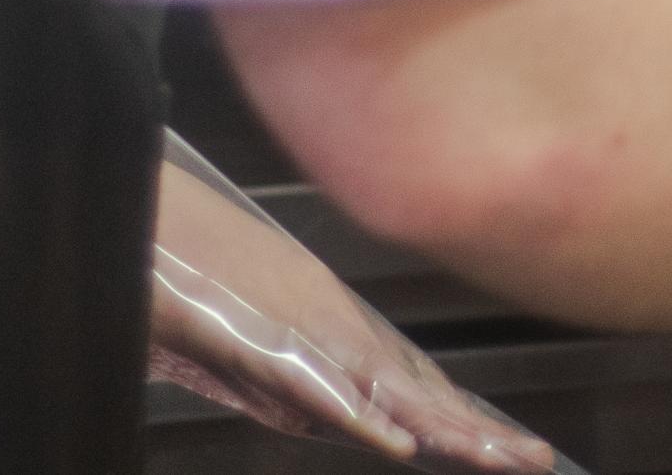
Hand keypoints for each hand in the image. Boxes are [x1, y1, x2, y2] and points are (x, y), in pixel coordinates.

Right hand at [149, 154, 554, 467]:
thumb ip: (290, 381)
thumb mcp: (241, 341)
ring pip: (387, 389)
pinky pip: (322, 385)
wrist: (141, 221)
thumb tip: (335, 420)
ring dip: (443, 429)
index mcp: (328, 327)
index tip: (507, 443)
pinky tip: (399, 441)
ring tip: (495, 458)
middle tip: (530, 458)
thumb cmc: (185, 264)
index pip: (408, 379)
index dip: (458, 414)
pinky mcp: (268, 342)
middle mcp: (329, 328)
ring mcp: (303, 335)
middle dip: (474, 430)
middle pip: (413, 387)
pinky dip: (360, 415)